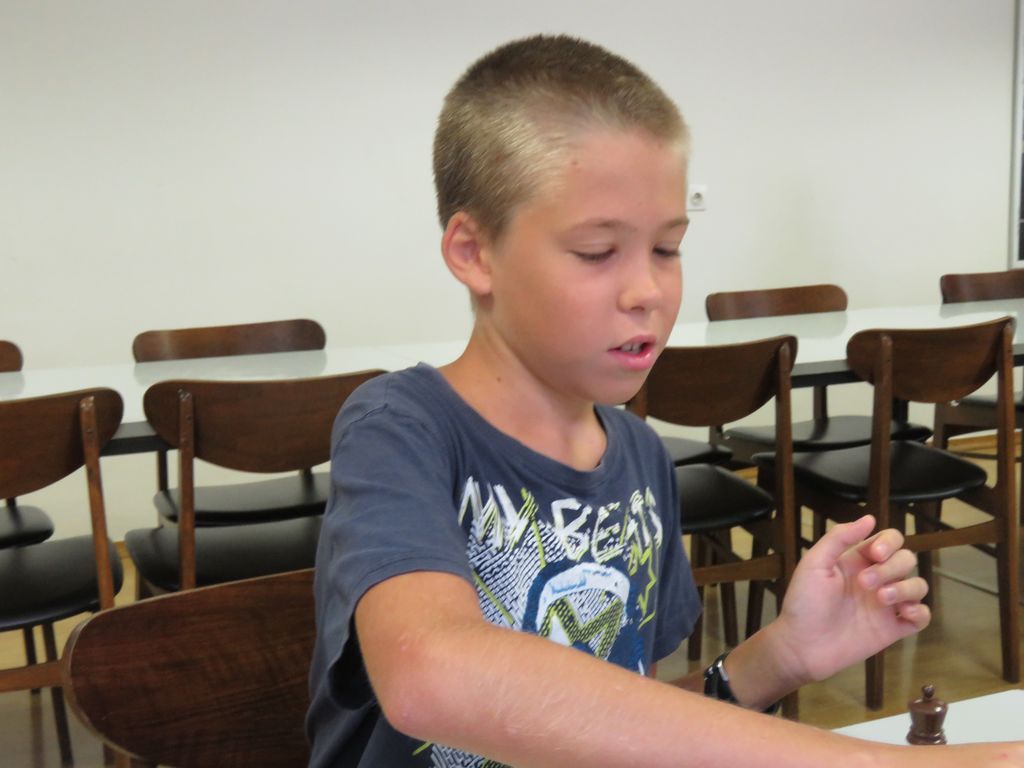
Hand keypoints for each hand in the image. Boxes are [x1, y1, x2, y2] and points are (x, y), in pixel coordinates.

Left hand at [771, 514, 929, 683]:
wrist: (802, 645)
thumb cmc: (804, 602)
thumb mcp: (815, 564)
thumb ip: (839, 538)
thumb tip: (869, 518)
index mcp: (858, 560)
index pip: (889, 540)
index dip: (889, 542)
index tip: (875, 554)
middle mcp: (877, 579)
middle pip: (906, 560)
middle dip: (892, 567)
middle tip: (865, 583)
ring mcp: (887, 605)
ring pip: (918, 586)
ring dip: (906, 588)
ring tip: (882, 599)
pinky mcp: (893, 629)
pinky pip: (922, 616)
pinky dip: (920, 612)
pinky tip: (903, 614)